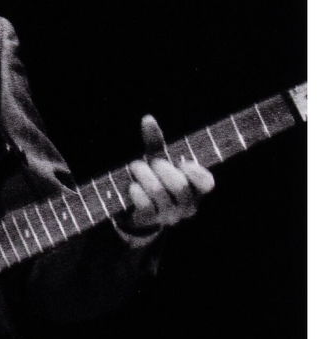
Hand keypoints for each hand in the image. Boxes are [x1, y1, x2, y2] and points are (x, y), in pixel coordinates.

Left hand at [123, 114, 215, 233]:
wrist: (137, 208)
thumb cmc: (154, 178)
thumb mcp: (157, 159)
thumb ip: (155, 141)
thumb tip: (147, 118)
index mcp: (196, 190)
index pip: (207, 183)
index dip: (195, 172)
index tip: (182, 162)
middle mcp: (187, 205)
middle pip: (178, 185)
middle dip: (162, 168)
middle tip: (152, 162)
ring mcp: (170, 215)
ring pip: (158, 192)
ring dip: (143, 175)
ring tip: (136, 167)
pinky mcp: (152, 220)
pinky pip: (145, 204)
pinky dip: (136, 191)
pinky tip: (132, 186)